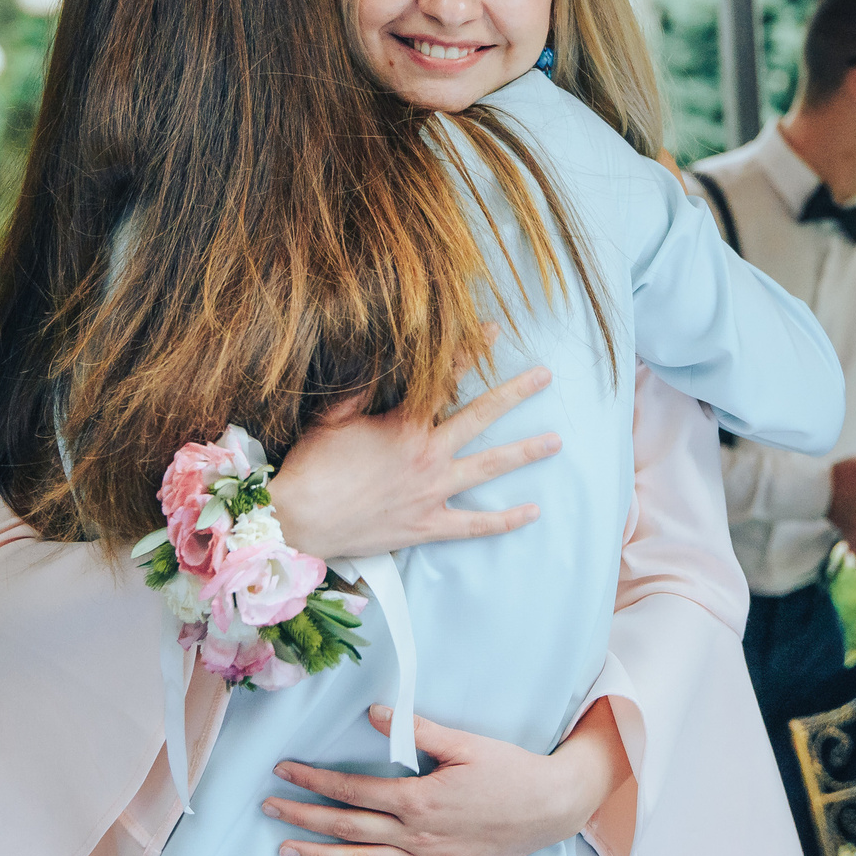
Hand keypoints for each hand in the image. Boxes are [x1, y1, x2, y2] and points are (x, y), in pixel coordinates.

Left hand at [266, 702, 629, 855]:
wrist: (550, 809)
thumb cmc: (509, 772)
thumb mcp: (464, 744)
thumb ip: (415, 730)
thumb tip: (372, 714)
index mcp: (418, 800)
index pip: (352, 791)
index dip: (314, 781)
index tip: (285, 771)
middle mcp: (416, 836)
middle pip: (346, 829)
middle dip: (303, 817)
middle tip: (268, 806)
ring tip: (285, 848)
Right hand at [267, 368, 559, 561]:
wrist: (300, 521)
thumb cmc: (313, 467)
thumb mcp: (334, 418)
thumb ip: (362, 388)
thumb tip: (380, 356)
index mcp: (405, 425)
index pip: (445, 378)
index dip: (470, 350)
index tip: (492, 330)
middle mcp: (427, 456)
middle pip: (480, 418)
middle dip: (514, 393)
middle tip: (544, 376)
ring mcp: (431, 493)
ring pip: (487, 469)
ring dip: (523, 452)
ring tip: (556, 442)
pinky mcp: (427, 526)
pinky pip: (473, 525)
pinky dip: (504, 521)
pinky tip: (533, 512)